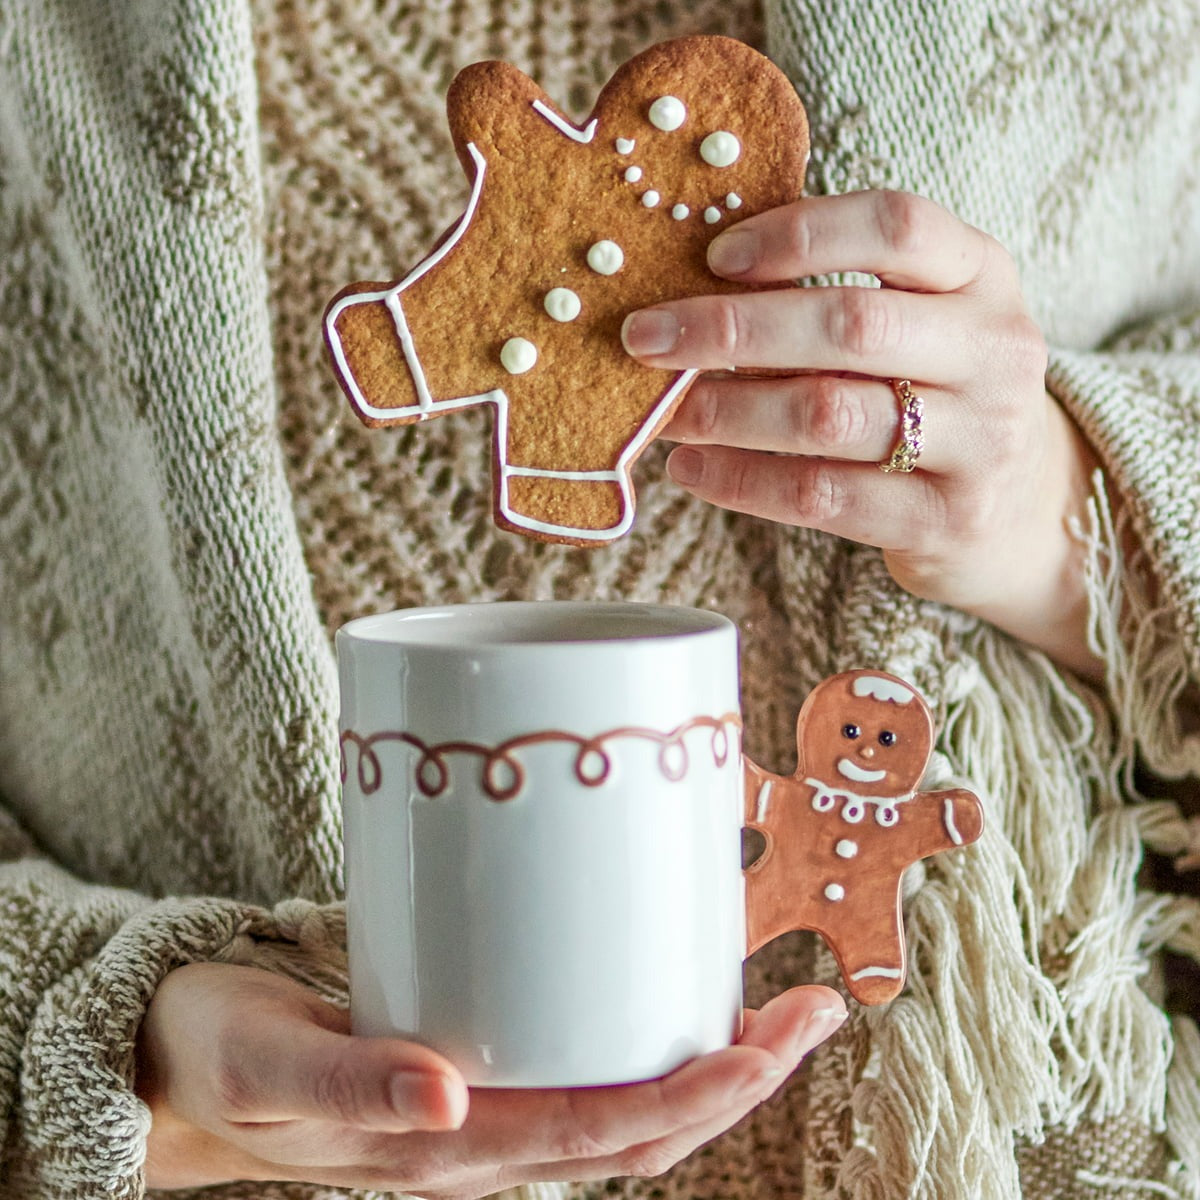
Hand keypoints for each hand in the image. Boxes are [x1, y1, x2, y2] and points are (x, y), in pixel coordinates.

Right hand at [136, 962, 846, 1195]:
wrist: (181, 1060)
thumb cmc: (223, 1056)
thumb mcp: (270, 1066)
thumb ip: (352, 1086)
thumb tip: (446, 1099)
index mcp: (444, 1151)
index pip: (598, 1136)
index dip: (693, 1096)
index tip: (766, 1043)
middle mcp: (484, 1139)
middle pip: (639, 1128)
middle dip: (737, 1077)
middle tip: (812, 1007)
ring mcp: (487, 1111)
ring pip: (624, 1107)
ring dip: (710, 1062)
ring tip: (777, 1001)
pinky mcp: (476, 1069)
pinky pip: (583, 1068)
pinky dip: (647, 1041)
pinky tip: (672, 990)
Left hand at [622, 191, 1101, 678]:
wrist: (1019, 508)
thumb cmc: (934, 394)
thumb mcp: (916, 322)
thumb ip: (831, 294)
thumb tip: (692, 287)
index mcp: (983, 275)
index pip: (897, 226)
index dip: (799, 233)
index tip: (713, 256)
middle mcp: (995, 351)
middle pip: (852, 324)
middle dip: (731, 329)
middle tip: (645, 338)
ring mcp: (982, 439)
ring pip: (829, 414)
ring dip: (726, 410)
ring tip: (664, 412)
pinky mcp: (947, 518)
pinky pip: (824, 495)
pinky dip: (744, 481)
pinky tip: (693, 470)